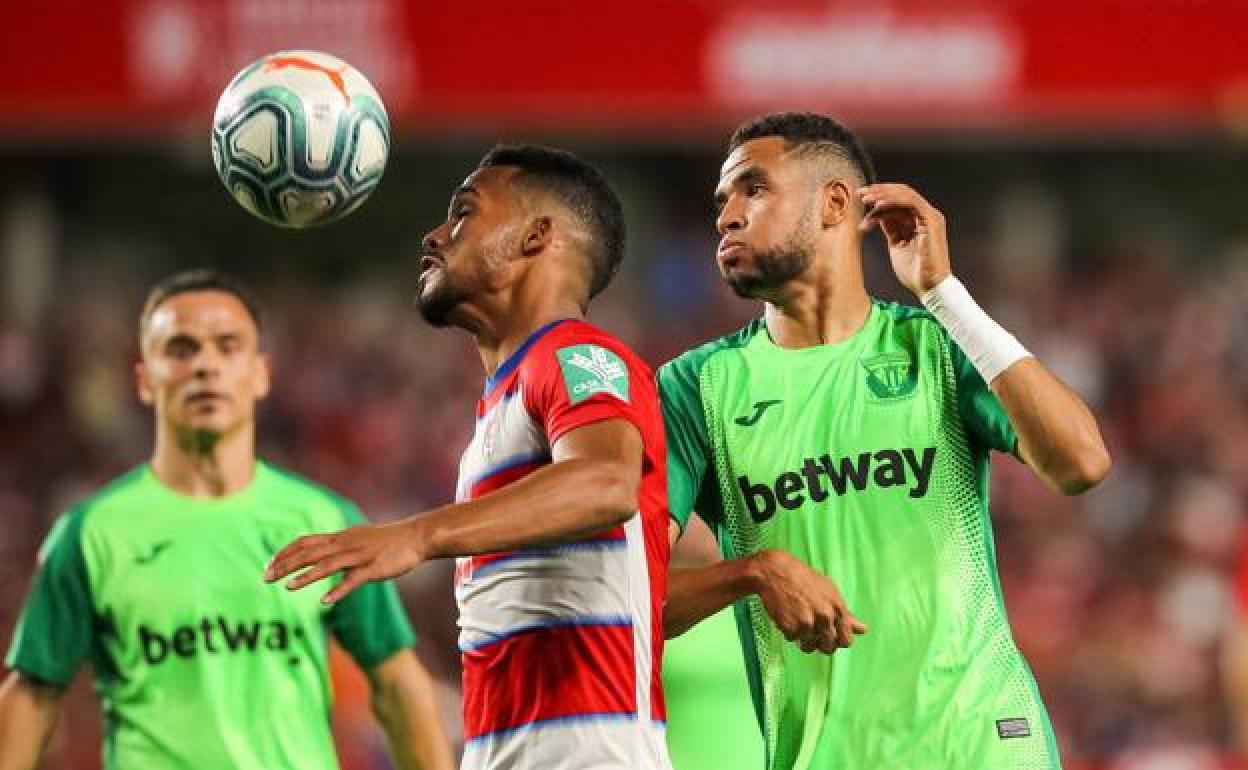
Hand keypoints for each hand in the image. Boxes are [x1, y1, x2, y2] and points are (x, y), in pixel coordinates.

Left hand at [264, 519, 429, 603]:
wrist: (417, 536)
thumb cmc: (388, 540)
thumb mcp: (358, 537)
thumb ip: (339, 544)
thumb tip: (322, 549)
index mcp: (340, 537)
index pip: (306, 542)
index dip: (285, 553)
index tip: (268, 565)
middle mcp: (346, 544)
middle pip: (310, 553)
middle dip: (286, 565)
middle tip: (265, 577)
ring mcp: (359, 556)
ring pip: (328, 565)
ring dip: (306, 576)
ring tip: (287, 587)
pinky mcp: (374, 569)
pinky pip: (353, 580)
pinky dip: (338, 590)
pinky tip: (325, 601)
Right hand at [750, 549, 866, 653]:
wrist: (776, 572)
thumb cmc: (804, 580)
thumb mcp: (829, 592)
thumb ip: (846, 614)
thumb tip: (864, 630)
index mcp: (838, 608)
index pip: (846, 641)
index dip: (838, 641)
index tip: (829, 636)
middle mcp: (825, 616)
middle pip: (828, 647)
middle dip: (820, 644)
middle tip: (811, 632)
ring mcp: (807, 623)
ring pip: (809, 646)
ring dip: (802, 639)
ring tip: (797, 622)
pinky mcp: (790, 626)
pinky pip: (791, 639)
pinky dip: (788, 631)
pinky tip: (786, 616)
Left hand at [858, 183, 950, 298]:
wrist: (929, 286)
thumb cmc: (914, 272)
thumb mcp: (897, 245)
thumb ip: (891, 229)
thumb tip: (878, 216)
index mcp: (919, 221)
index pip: (899, 201)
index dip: (880, 197)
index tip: (862, 198)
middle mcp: (926, 216)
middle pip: (902, 194)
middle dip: (880, 191)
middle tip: (861, 194)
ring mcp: (930, 216)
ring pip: (905, 195)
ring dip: (884, 195)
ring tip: (866, 199)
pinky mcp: (931, 220)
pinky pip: (910, 203)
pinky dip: (893, 202)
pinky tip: (878, 206)